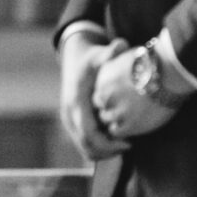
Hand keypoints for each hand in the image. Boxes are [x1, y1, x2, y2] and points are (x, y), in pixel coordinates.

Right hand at [59, 34, 131, 161]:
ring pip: (83, 147)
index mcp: (76, 101)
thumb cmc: (91, 58)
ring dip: (103, 152)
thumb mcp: (100, 54)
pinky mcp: (71, 122)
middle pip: (85, 145)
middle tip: (129, 147)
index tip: (128, 143)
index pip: (89, 133)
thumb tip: (122, 44)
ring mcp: (68, 118)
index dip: (108, 144)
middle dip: (108, 151)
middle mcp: (68, 113)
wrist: (74, 57)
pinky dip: (98, 147)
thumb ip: (111, 52)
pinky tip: (114, 141)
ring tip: (123, 146)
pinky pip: (83, 142)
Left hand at [92, 49, 179, 139]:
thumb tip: (120, 66)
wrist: (168, 73)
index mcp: (103, 77)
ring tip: (132, 116)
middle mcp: (105, 94)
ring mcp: (117, 110)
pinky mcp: (130, 124)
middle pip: (100, 106)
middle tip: (126, 108)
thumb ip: (118, 67)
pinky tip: (133, 124)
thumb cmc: (155, 62)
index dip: (109, 96)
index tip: (120, 97)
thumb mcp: (128, 58)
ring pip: (106, 119)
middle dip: (111, 107)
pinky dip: (122, 130)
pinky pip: (116, 132)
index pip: (98, 92)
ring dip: (117, 119)